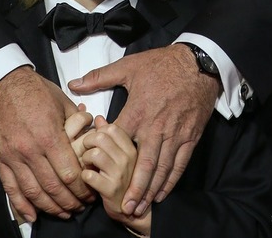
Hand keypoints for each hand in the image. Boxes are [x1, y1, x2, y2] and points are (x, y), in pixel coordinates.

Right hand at [0, 66, 94, 222]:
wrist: (3, 83)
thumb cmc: (35, 90)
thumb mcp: (62, 102)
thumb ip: (79, 123)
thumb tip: (94, 134)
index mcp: (49, 135)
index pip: (69, 173)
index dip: (82, 188)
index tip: (90, 193)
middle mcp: (30, 149)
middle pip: (53, 187)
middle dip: (70, 201)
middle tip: (81, 207)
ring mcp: (13, 156)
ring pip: (33, 191)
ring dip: (50, 207)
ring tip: (64, 212)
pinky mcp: (0, 158)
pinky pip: (10, 188)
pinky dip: (21, 205)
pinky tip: (32, 216)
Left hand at [69, 45, 219, 215]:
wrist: (197, 64)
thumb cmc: (161, 65)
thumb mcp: (128, 67)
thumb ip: (99, 78)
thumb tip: (74, 84)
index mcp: (137, 111)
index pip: (119, 139)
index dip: (107, 156)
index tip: (98, 171)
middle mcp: (155, 127)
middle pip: (143, 163)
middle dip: (135, 187)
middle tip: (126, 206)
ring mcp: (174, 134)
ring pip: (161, 168)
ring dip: (151, 189)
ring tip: (140, 206)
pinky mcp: (189, 137)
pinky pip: (180, 163)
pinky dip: (171, 180)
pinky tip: (162, 192)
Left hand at [81, 116, 150, 235]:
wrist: (133, 212)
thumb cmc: (123, 180)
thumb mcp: (119, 155)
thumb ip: (109, 136)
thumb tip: (99, 118)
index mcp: (132, 147)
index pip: (111, 128)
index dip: (98, 132)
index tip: (96, 142)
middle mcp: (129, 158)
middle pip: (100, 137)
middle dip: (88, 143)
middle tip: (88, 152)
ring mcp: (121, 173)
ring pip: (94, 154)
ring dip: (85, 160)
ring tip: (88, 166)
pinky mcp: (111, 189)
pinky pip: (89, 175)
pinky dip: (84, 176)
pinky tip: (89, 180)